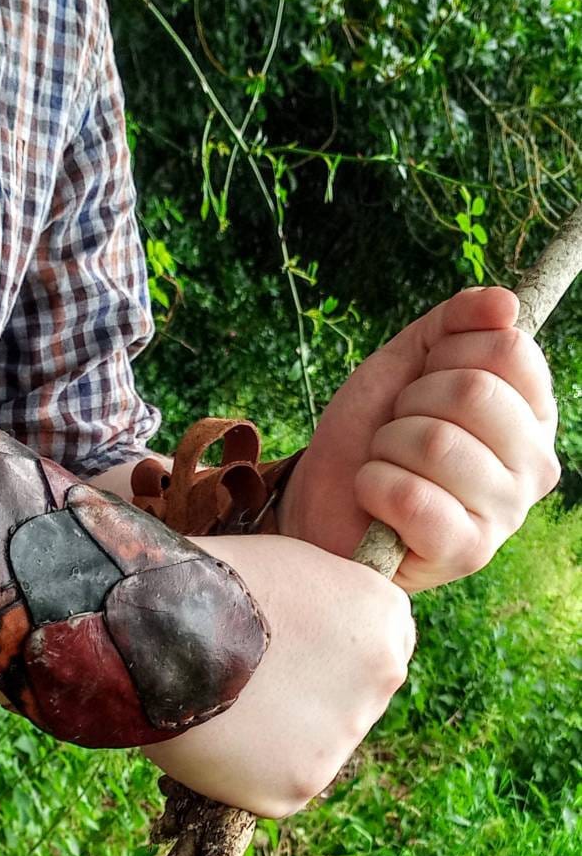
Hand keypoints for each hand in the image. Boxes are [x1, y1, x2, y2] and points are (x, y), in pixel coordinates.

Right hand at [144, 534, 415, 816]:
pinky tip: (215, 738)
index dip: (327, 653)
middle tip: (251, 680)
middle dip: (306, 696)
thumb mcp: (294, 568)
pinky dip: (245, 770)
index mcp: (386, 621)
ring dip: (275, 735)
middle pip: (349, 702)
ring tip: (224, 706)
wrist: (157, 629)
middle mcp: (383, 682)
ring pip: (311, 747)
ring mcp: (342, 740)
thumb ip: (330, 604)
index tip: (290, 652)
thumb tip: (325, 634)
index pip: (376, 651)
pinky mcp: (296, 787)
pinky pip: (273, 784)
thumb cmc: (215, 583)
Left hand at [277, 287, 559, 590]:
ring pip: (437, 442)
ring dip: (386, 446)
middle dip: (410, 403)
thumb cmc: (372, 433)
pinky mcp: (466, 552)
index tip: (422, 383)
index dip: (444, 356)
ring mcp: (505, 514)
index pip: (507, 349)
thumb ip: (454, 324)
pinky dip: (374, 486)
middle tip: (395, 430)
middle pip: (474, 391)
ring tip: (384, 464)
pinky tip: (374, 497)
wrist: (321, 499)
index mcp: (532, 415)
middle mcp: (534, 466)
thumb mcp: (406, 364)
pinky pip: (416, 499)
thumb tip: (505, 303)